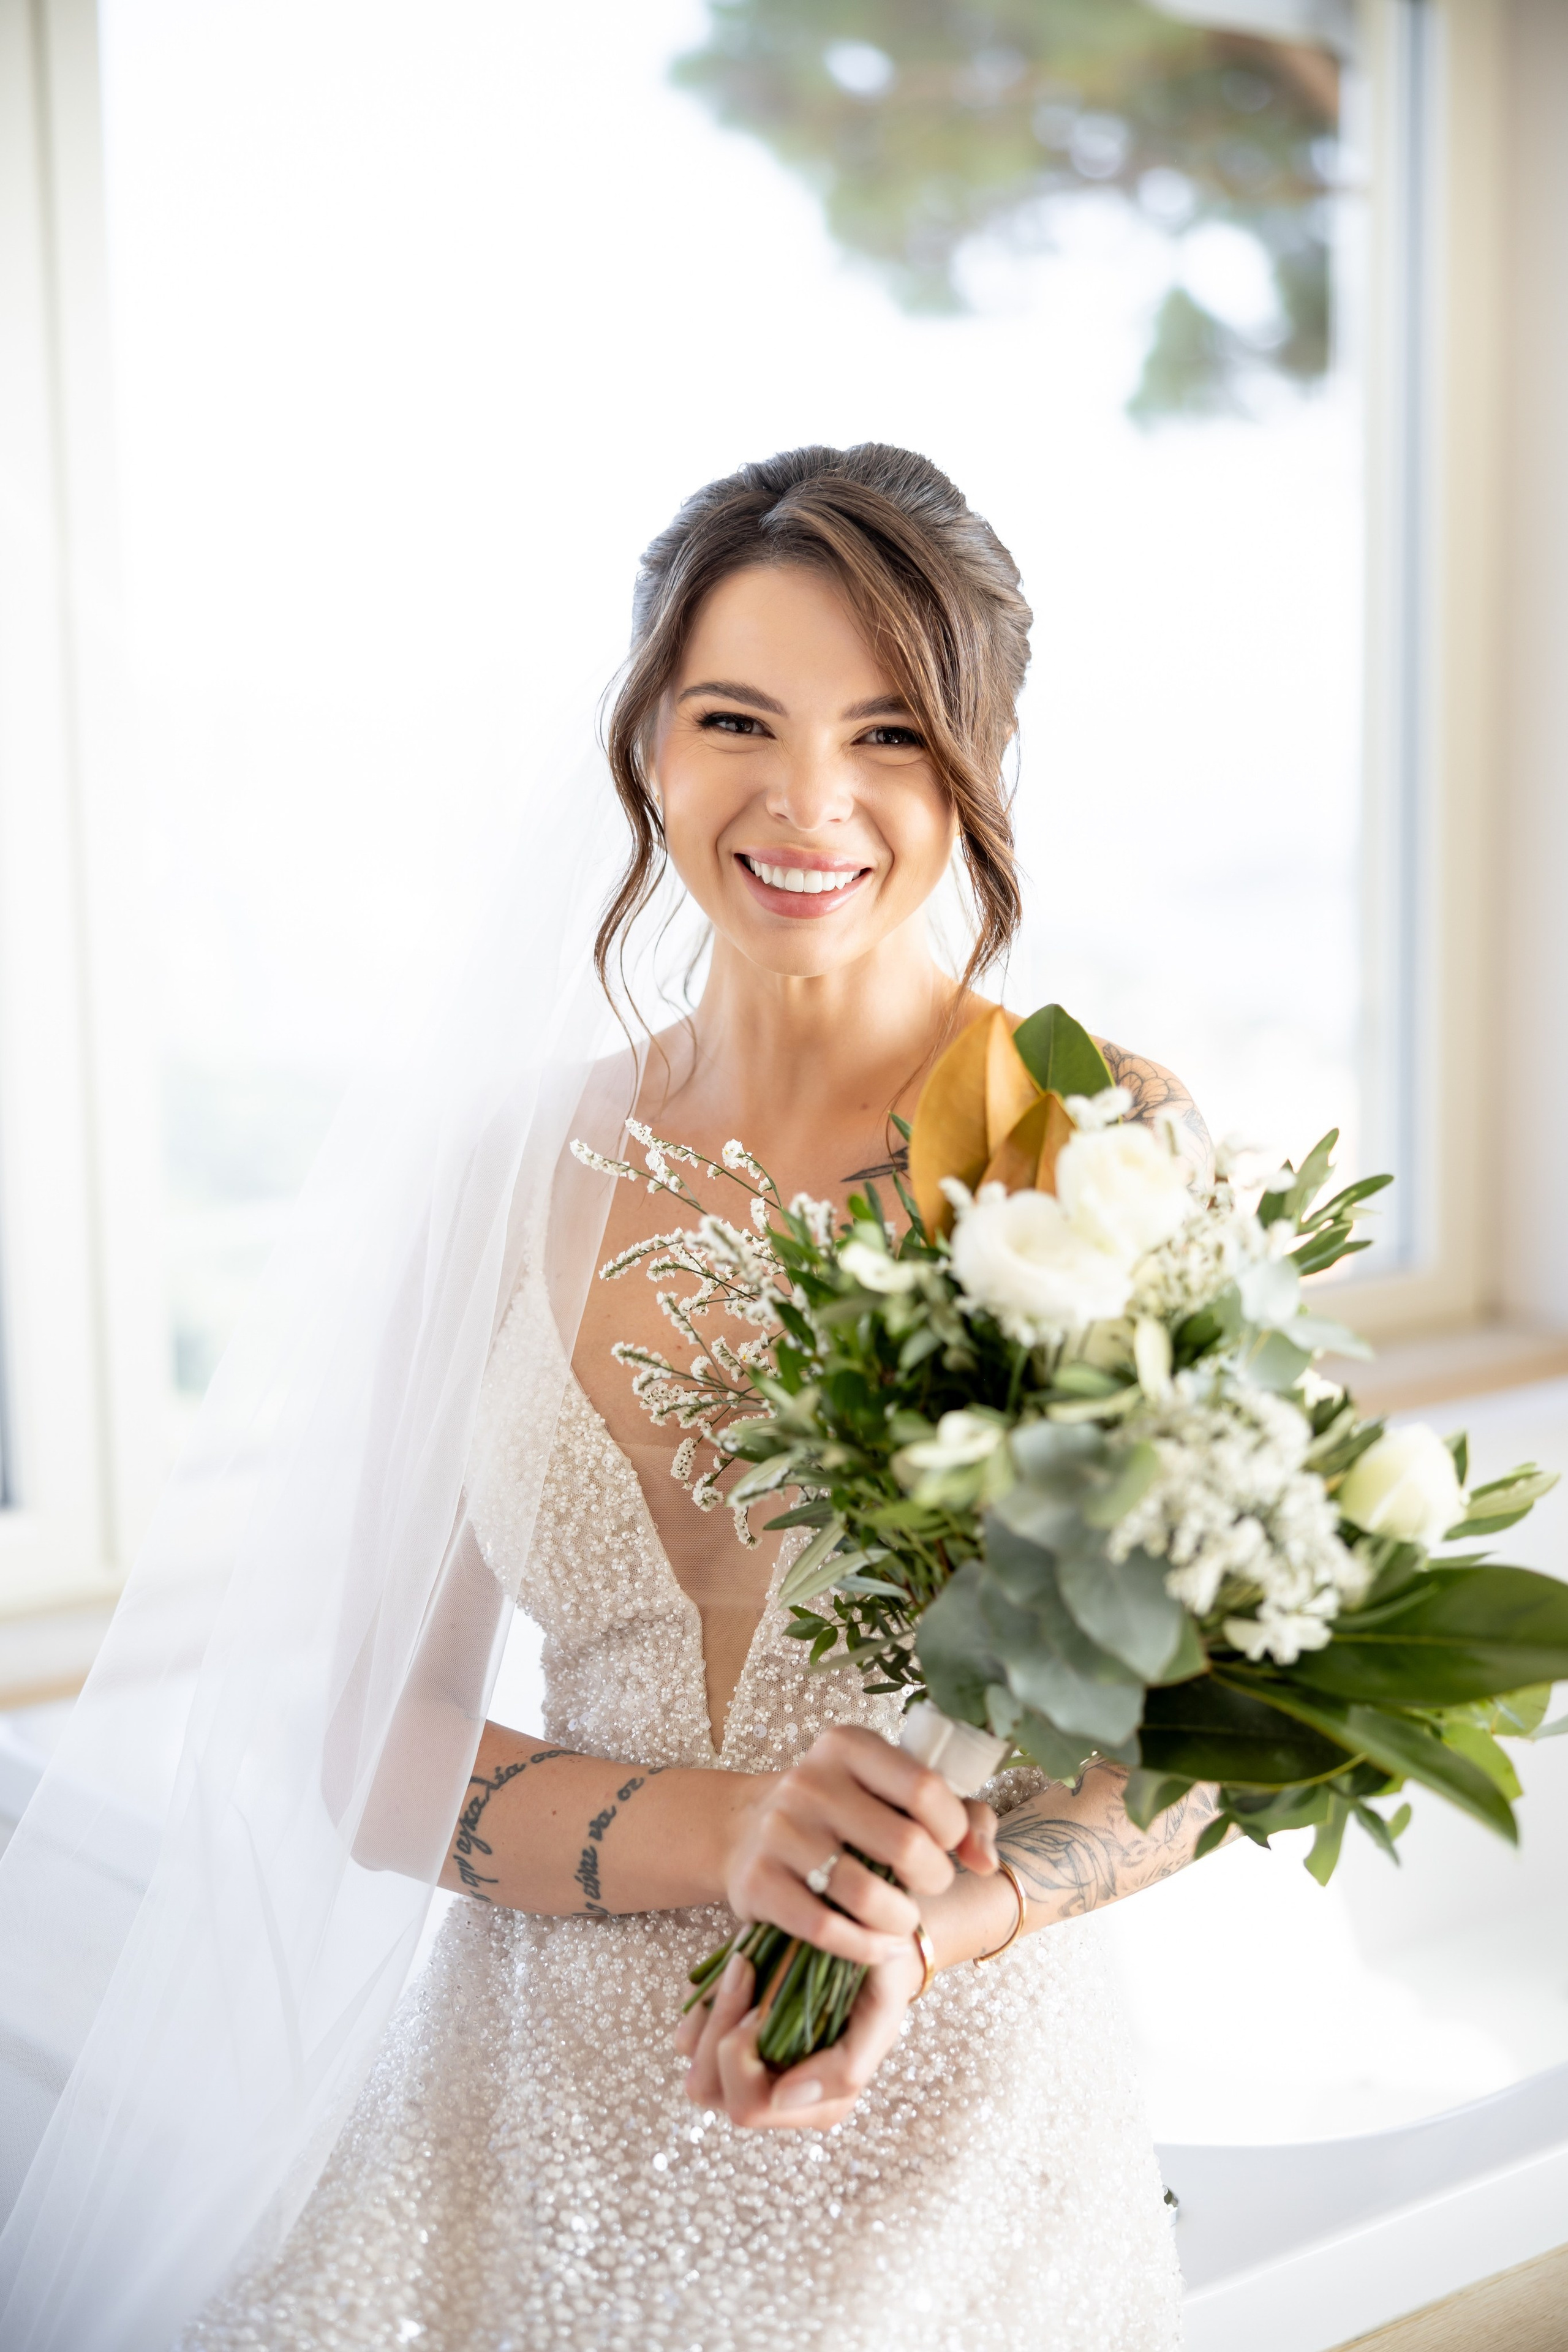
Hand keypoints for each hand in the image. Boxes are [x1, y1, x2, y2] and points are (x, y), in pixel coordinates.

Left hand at [675, 1937, 925, 2131]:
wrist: (869, 1939)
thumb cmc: (879, 1979)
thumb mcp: (882, 2015)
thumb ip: (846, 2067)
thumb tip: (783, 2100)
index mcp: (817, 2105)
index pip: (748, 2106)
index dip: (745, 2053)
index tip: (766, 2001)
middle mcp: (778, 2096)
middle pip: (708, 2089)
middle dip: (720, 2027)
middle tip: (748, 1973)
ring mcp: (748, 2071)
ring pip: (693, 2066)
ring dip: (712, 2011)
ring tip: (744, 1968)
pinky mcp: (728, 2041)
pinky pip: (688, 2036)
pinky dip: (703, 2003)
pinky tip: (735, 1972)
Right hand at [718, 1723, 996, 1969]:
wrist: (746, 1830)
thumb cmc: (843, 1812)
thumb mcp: (894, 1792)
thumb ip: (961, 1815)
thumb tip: (986, 1862)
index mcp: (847, 1746)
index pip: (925, 1787)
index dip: (953, 1828)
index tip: (948, 1844)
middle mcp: (808, 1782)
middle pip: (904, 1845)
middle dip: (934, 1878)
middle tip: (928, 1885)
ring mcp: (779, 1832)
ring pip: (867, 1896)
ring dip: (901, 1921)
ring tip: (904, 1919)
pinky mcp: (757, 1882)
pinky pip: (826, 1929)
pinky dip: (865, 1947)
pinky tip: (878, 1945)